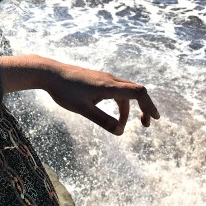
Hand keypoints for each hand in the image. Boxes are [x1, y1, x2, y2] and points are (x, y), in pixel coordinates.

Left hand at [43, 61, 159, 134]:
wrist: (50, 73)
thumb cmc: (65, 91)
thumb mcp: (83, 110)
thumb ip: (102, 120)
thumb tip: (120, 132)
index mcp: (108, 86)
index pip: (137, 92)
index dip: (149, 105)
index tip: (155, 118)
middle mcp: (109, 79)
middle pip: (135, 90)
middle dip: (143, 107)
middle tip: (146, 124)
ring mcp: (103, 78)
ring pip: (124, 92)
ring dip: (127, 108)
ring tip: (120, 125)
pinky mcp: (97, 79)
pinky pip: (115, 90)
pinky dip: (119, 102)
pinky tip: (110, 112)